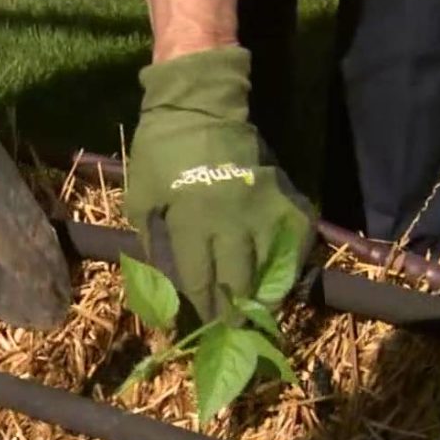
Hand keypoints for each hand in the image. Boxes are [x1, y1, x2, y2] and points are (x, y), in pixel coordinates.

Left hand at [124, 45, 316, 322]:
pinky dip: (292, 265)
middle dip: (233, 313)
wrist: (201, 107)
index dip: (201, 309)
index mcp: (193, 218)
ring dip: (265, 297)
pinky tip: (282, 281)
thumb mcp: (142, 199)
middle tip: (231, 332)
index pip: (200, 279)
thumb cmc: (162, 154)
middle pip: (239, 281)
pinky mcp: (286, 197)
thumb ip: (154, 245)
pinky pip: (297, 242)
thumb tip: (167, 290)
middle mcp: (233, 218)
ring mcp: (264, 208)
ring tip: (257, 315)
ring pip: (272, 268)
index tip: (201, 329)